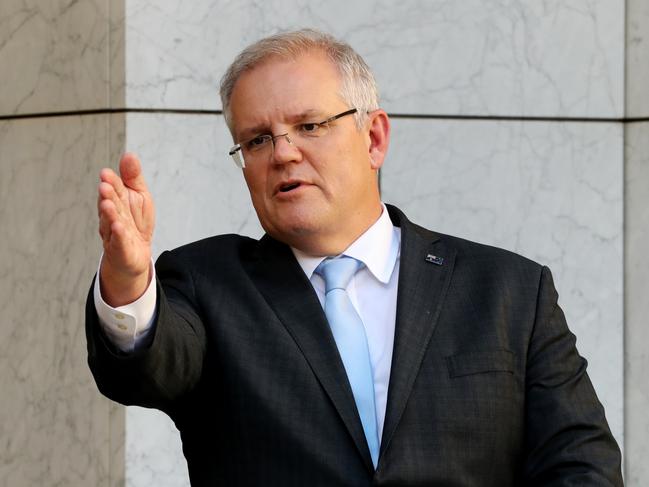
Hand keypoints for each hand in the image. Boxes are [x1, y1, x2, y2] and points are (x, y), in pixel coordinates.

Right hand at [97, 152, 155, 305]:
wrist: (135, 254)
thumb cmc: (135, 222)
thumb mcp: (139, 196)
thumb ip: (133, 178)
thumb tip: (129, 155)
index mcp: (117, 201)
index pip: (114, 190)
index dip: (111, 183)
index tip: (106, 173)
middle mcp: (112, 216)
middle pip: (111, 204)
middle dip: (107, 196)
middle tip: (104, 185)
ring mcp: (114, 233)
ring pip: (111, 222)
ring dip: (109, 213)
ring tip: (107, 204)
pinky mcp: (120, 249)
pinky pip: (119, 241)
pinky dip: (118, 234)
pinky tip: (118, 227)